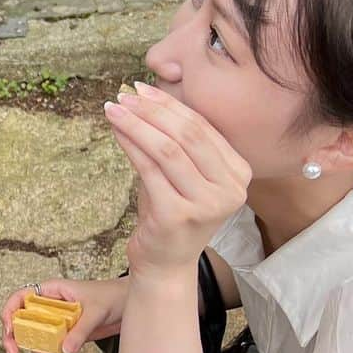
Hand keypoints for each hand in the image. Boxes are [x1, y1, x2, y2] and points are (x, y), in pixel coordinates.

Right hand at [0, 276, 127, 352]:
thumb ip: (80, 331)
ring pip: (36, 339)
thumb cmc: (112, 296)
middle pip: (22, 323)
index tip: (10, 331)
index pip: (19, 298)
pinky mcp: (65, 334)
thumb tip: (65, 350)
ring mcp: (56, 321)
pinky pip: (51, 347)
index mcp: (51, 291)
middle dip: (18, 340)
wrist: (129, 305)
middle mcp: (49, 305)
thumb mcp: (95, 312)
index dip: (9, 313)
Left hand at [104, 82, 249, 279]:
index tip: (143, 89)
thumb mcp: (181, 174)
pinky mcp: (177, 215)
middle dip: (152, 110)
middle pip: (188, 135)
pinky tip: (116, 132)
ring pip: (168, 150)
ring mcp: (206, 204)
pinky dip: (131, 146)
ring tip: (114, 109)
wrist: (165, 264)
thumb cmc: (171, 213)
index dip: (171, 105)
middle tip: (125, 94)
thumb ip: (175, 141)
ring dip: (137, 124)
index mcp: (239, 173)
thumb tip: (143, 96)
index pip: (203, 128)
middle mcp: (231, 189)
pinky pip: (150, 170)